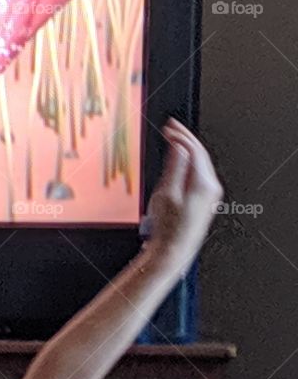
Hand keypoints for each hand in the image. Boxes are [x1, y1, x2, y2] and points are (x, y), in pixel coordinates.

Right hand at [145, 119, 223, 272]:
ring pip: (200, 163)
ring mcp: (210, 194)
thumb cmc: (168, 229)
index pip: (194, 149)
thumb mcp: (167, 194)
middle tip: (171, 128)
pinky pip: (199, 174)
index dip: (181, 135)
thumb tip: (180, 147)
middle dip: (185, 139)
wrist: (173, 251)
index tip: (169, 127)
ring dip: (187, 150)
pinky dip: (190, 163)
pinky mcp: (206, 200)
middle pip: (200, 154)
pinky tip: (181, 161)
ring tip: (174, 140)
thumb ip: (175, 167)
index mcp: (203, 183)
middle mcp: (211, 187)